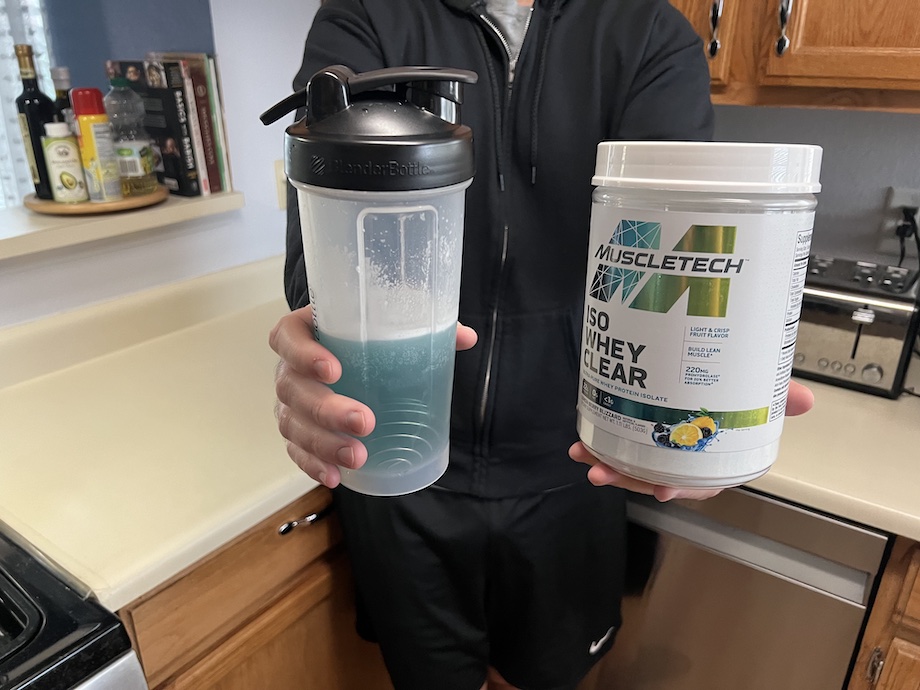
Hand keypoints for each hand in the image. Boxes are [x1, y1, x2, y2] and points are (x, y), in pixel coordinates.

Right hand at [269, 306, 477, 487]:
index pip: (288, 337)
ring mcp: (290, 403)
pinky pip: (296, 450)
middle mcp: (290, 368)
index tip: (333, 369)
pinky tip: (336, 476)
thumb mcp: (392, 326)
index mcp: (306, 331)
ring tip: (358, 456)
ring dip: (323, 443)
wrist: (347, 360)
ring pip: (293, 424)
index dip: (303, 353)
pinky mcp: (296, 431)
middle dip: (327, 409)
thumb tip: (466, 337)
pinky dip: (313, 465)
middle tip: (364, 422)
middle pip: (293, 388)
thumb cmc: (368, 339)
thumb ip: (424, 327)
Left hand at [570, 379, 815, 500]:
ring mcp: (660, 447)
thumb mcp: (756, 391)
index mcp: (717, 456)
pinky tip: (582, 444)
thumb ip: (777, 397)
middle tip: (601, 472)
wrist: (711, 362)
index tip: (662, 491)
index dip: (683, 489)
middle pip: (658, 478)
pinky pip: (621, 447)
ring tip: (583, 459)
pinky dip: (601, 447)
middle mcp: (687, 458)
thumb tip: (806, 400)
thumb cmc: (738, 388)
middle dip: (629, 479)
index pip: (702, 482)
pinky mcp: (641, 432)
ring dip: (607, 465)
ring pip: (634, 466)